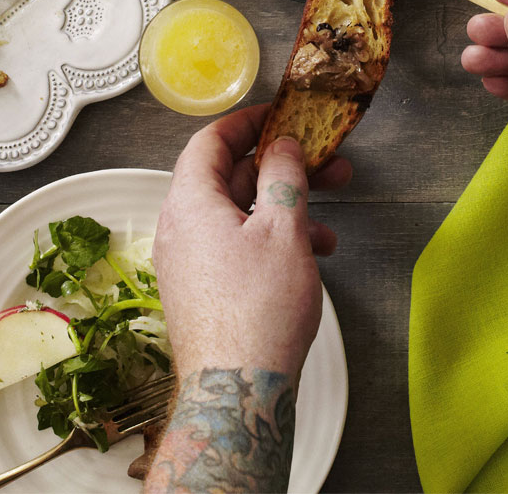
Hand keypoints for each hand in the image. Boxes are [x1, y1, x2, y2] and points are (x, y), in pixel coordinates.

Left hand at [154, 104, 350, 380]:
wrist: (236, 392)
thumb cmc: (257, 312)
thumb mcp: (283, 229)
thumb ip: (284, 177)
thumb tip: (281, 146)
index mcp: (189, 202)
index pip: (209, 141)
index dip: (246, 123)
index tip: (278, 116)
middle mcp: (179, 229)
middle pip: (228, 179)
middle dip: (282, 172)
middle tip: (326, 166)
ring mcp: (187, 263)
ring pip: (237, 218)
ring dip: (284, 213)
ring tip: (327, 229)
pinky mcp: (201, 292)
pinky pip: (234, 249)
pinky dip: (270, 244)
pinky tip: (307, 261)